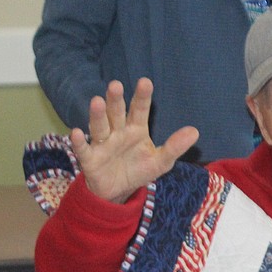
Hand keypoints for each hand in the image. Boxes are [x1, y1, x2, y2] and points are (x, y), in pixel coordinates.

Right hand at [69, 78, 198, 203]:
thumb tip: (195, 131)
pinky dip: (79, 142)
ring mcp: (102, 144)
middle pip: (116, 113)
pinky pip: (83, 149)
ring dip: (97, 115)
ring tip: (97, 101)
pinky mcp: (89, 158)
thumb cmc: (139, 169)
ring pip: (99, 126)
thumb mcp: (161, 161)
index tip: (145, 81)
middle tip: (116, 85)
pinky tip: (76, 132)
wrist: (119, 190)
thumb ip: (175, 146)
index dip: (142, 97)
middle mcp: (118, 132)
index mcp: (136, 130)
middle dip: (116, 100)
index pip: (140, 110)